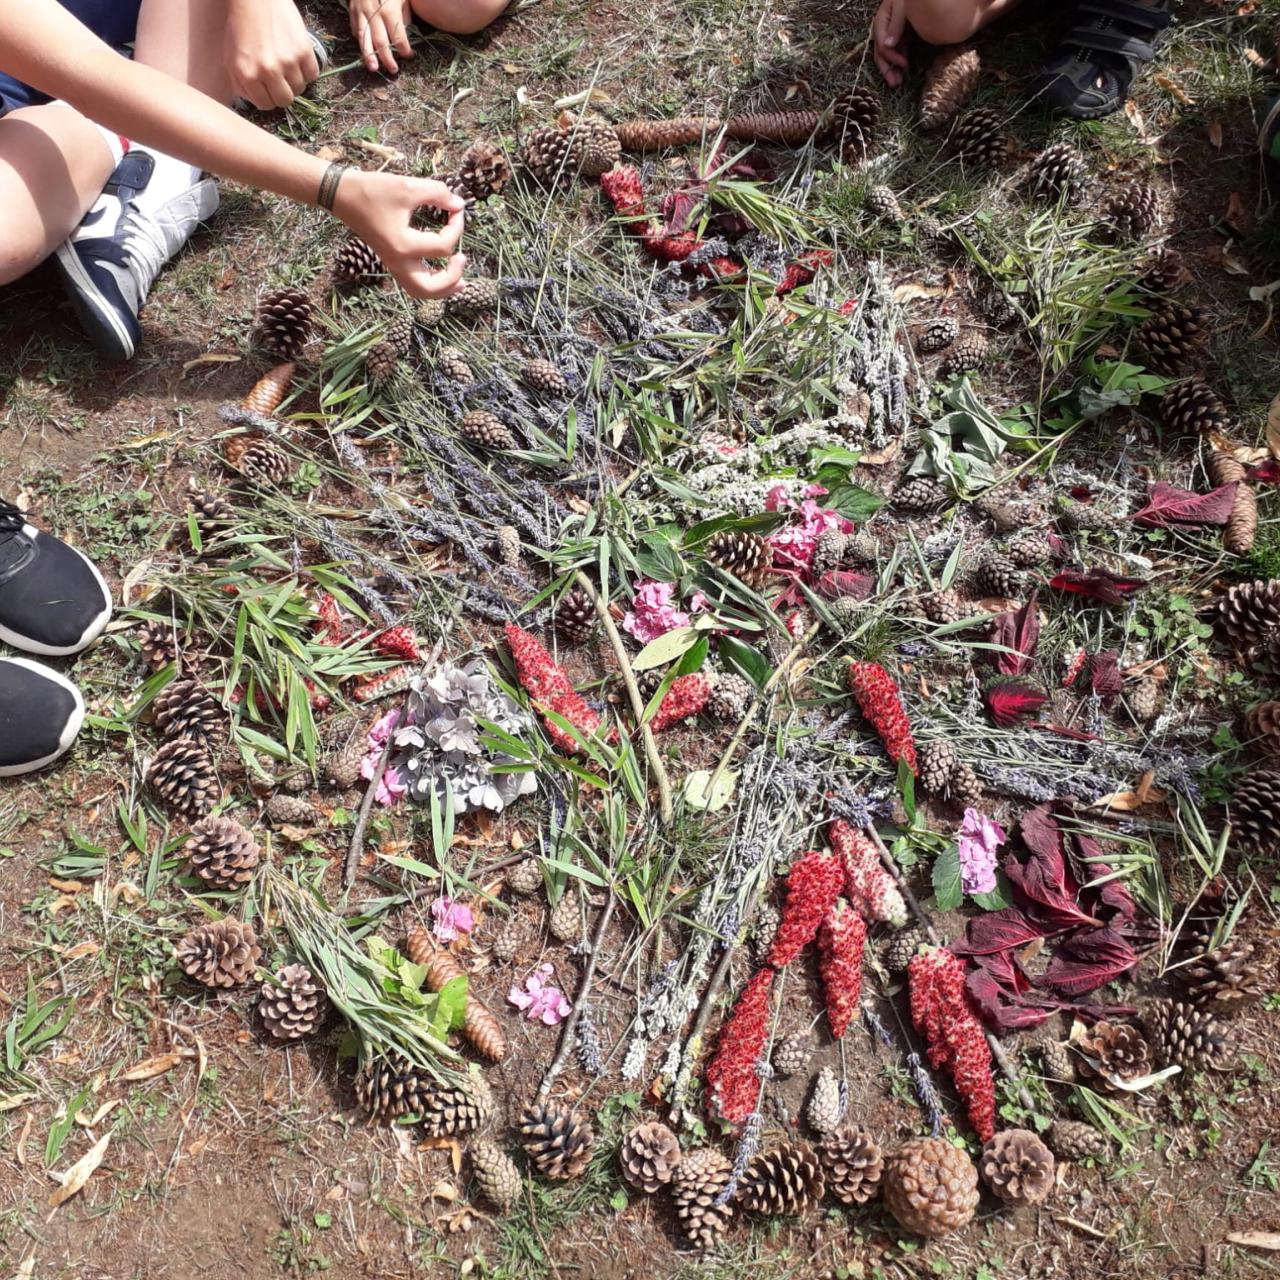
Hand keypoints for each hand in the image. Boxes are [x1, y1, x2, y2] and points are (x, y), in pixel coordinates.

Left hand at [225, 0, 319, 109]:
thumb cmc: (242, 26)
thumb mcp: (231, 57)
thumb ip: (240, 83)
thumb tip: (254, 100)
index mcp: (248, 75)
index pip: (266, 105)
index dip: (268, 97)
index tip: (269, 88)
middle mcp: (268, 72)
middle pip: (285, 100)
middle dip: (283, 92)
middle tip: (280, 79)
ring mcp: (288, 62)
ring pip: (300, 88)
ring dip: (295, 80)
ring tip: (288, 64)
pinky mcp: (303, 51)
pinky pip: (312, 74)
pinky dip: (307, 70)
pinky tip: (298, 58)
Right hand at [333, 170, 466, 297]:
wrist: (342, 195)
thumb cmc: (372, 190)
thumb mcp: (408, 186)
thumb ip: (437, 193)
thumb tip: (459, 205)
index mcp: (404, 246)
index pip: (444, 246)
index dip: (457, 227)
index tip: (456, 208)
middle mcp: (399, 262)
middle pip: (431, 288)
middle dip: (452, 279)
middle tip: (463, 258)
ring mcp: (393, 265)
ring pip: (421, 291)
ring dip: (442, 288)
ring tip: (459, 278)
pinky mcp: (390, 261)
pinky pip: (413, 283)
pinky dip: (429, 283)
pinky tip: (440, 271)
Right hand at [348, 0, 414, 73]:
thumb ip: (406, 13)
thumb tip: (406, 30)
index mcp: (389, 10)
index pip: (398, 37)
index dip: (404, 49)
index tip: (409, 55)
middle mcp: (374, 14)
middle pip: (380, 42)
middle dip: (387, 59)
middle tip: (394, 70)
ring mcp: (361, 12)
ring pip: (364, 38)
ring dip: (369, 55)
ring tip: (373, 68)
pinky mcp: (352, 10)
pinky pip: (355, 28)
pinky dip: (359, 40)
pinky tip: (364, 49)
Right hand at [872, 0, 908, 86]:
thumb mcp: (902, 6)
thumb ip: (895, 24)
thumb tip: (887, 46)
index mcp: (881, 19)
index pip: (881, 42)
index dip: (890, 55)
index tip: (903, 64)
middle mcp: (884, 27)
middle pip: (881, 51)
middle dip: (887, 68)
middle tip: (894, 83)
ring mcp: (892, 31)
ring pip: (888, 53)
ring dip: (892, 68)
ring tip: (898, 81)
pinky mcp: (902, 32)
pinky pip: (897, 49)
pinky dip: (899, 59)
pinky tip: (903, 67)